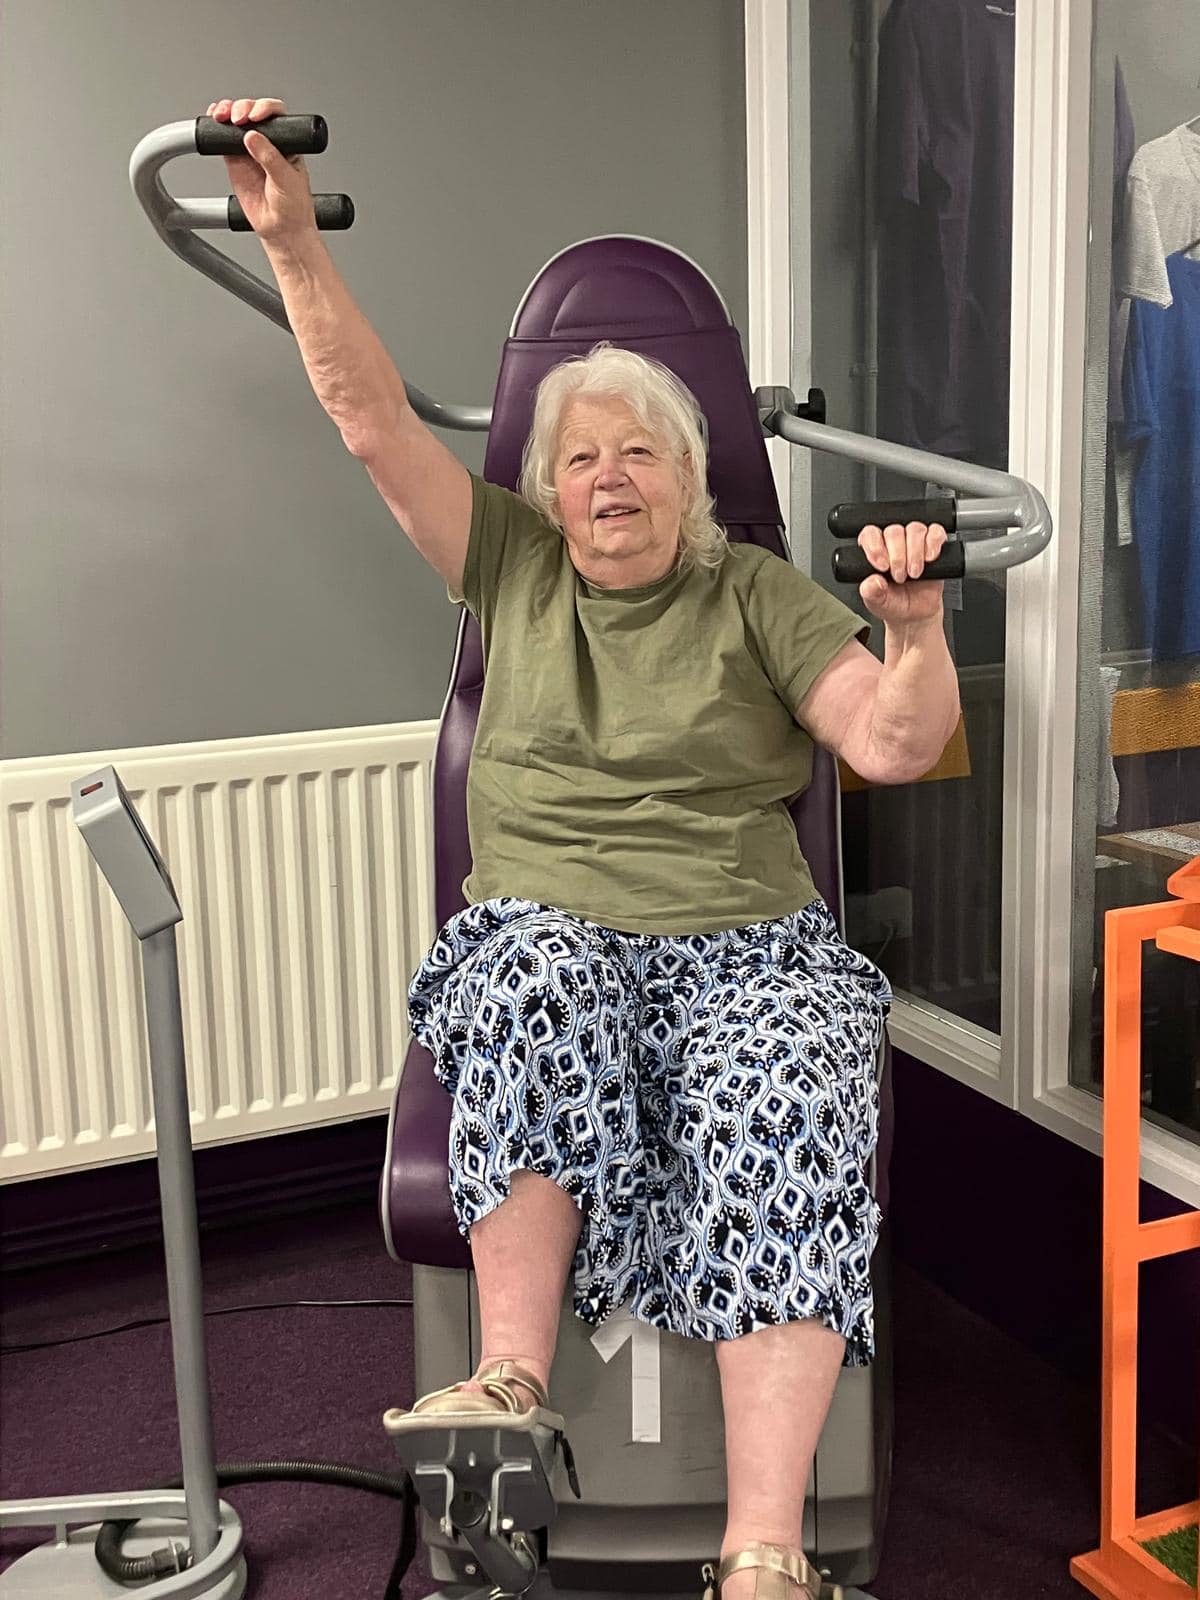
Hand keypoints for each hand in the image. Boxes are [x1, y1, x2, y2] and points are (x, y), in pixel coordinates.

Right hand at [206, 97, 315, 244]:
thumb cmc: (294, 208)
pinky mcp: (234, 160)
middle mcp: (268, 142)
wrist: (281, 230)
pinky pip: (223, 138)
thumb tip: (252, 136)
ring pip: (236, 121)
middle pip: (253, 112)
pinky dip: (216, 126)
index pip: (276, 115)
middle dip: (243, 108)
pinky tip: (213, 120)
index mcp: (287, 143)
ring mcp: (250, 150)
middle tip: (238, 119)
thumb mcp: (286, 180)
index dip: (264, 108)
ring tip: (222, 116)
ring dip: (227, 111)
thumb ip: (269, 157)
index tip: (255, 117)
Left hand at [857, 521, 947, 629]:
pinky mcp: (933, 545)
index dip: (875, 546)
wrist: (916, 615)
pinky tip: (930, 559)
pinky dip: (933, 543)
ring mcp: (913, 542)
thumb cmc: (893, 604)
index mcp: (874, 552)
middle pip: (894, 531)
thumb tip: (873, 581)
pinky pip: (935, 532)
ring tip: (914, 574)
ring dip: (915, 553)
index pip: (870, 534)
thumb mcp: (876, 603)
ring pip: (915, 530)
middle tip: (899, 577)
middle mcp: (893, 543)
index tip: (882, 566)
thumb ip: (870, 592)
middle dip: (898, 556)